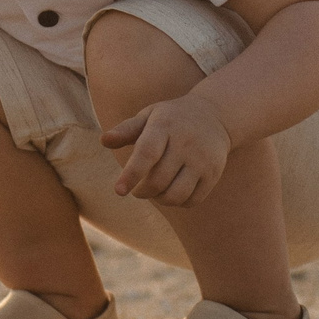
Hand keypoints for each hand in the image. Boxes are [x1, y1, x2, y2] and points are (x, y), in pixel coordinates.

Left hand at [102, 93, 233, 205]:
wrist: (214, 115)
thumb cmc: (171, 118)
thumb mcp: (149, 116)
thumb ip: (126, 130)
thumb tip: (104, 141)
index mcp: (165, 126)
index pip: (147, 154)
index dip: (131, 174)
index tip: (119, 191)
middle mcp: (186, 143)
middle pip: (159, 180)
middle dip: (142, 191)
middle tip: (137, 190)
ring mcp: (202, 160)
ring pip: (176, 195)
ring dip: (160, 200)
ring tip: (155, 192)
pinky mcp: (213, 173)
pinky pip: (193, 200)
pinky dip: (178, 203)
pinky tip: (172, 193)